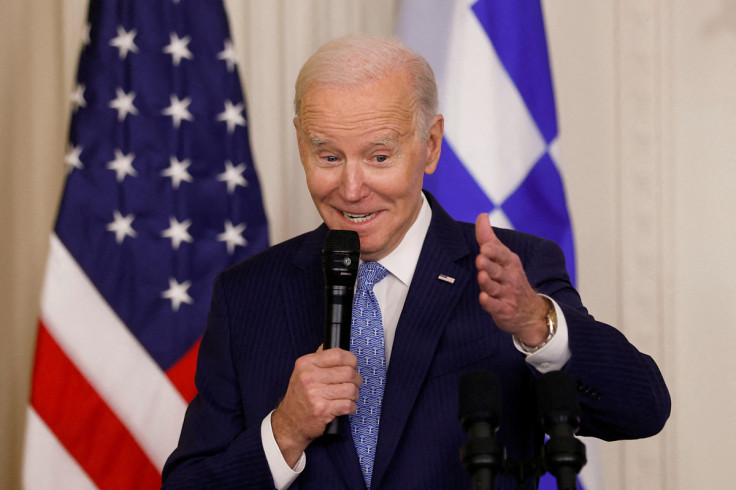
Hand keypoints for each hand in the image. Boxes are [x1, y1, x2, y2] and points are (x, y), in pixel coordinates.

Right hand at [271, 346, 361, 465]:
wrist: (289, 422)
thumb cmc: (300, 396)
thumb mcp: (302, 372)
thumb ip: (317, 358)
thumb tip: (328, 344)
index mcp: (306, 364)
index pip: (338, 354)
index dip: (351, 360)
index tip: (353, 366)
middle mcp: (309, 377)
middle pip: (348, 372)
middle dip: (356, 379)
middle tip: (353, 384)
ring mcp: (315, 394)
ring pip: (351, 389)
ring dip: (354, 395)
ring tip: (348, 397)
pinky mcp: (322, 410)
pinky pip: (348, 405)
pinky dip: (352, 407)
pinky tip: (346, 407)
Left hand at [475, 213, 548, 345]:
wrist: (530, 312)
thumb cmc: (511, 279)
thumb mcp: (504, 258)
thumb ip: (489, 238)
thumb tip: (482, 215)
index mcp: (510, 263)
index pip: (502, 255)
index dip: (493, 252)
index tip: (484, 247)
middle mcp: (510, 278)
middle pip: (497, 271)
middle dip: (489, 265)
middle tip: (480, 259)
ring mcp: (507, 295)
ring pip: (495, 288)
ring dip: (488, 282)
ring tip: (481, 276)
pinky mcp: (503, 310)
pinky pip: (495, 306)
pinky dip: (489, 303)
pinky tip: (483, 298)